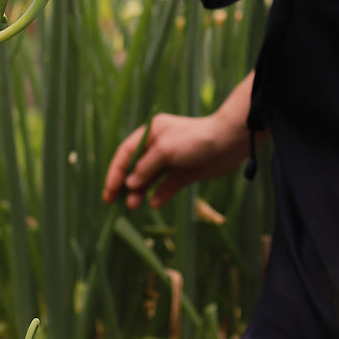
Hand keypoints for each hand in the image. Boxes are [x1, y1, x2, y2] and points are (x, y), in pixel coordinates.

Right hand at [102, 111, 250, 209]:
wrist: (230, 141)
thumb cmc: (196, 139)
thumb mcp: (166, 150)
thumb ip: (145, 167)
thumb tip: (129, 183)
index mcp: (152, 132)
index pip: (126, 152)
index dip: (115, 172)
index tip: (109, 191)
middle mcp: (159, 145)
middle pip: (136, 166)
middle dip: (125, 184)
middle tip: (114, 203)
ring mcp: (173, 160)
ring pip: (150, 178)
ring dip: (140, 192)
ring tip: (133, 206)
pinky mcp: (185, 173)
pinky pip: (167, 186)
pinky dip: (160, 195)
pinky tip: (154, 204)